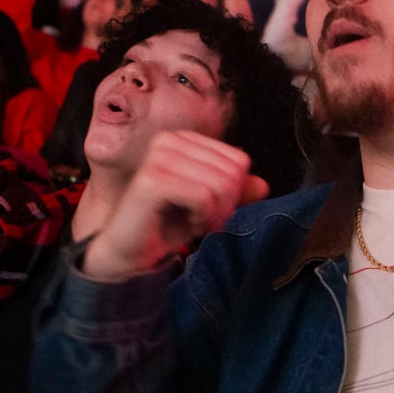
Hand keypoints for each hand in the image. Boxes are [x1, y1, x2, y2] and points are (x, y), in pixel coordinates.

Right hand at [79, 131, 266, 280]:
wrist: (130, 252)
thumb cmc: (168, 225)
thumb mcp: (210, 206)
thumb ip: (236, 192)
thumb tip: (263, 185)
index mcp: (185, 140)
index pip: (239, 160)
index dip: (235, 193)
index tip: (213, 209)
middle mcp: (170, 140)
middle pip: (232, 173)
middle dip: (226, 205)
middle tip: (204, 220)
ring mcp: (159, 157)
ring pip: (220, 184)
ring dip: (214, 214)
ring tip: (195, 222)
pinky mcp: (152, 179)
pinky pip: (203, 196)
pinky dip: (203, 218)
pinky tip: (188, 224)